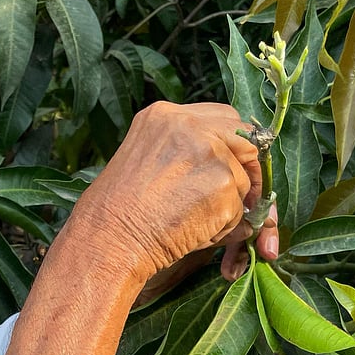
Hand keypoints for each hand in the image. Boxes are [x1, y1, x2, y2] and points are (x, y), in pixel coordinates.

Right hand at [70, 101, 278, 292]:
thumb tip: (226, 171)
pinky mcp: (224, 182)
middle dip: (246, 171)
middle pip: (244, 139)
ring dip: (228, 207)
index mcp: (164, 115)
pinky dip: (224, 228)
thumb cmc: (116, 214)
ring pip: (241, 180)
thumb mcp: (144, 162)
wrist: (108, 239)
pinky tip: (193, 233)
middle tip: (237, 199)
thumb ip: (182, 155)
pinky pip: (240, 210)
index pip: (221, 118)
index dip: (231, 147)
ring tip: (191, 223)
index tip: (230, 169)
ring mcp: (210, 151)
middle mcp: (190, 124)